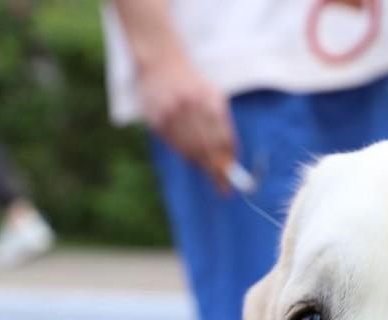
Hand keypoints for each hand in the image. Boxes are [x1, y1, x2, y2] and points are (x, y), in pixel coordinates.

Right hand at [138, 55, 235, 191]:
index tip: (231, 179)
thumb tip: (230, 158)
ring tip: (210, 172)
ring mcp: (171, 114)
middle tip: (223, 188)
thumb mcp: (213, 97)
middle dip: (216, 171)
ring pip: (189, 150)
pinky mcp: (156, 120)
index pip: (222, 139)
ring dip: (201, 165)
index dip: (227, 162)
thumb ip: (223, 125)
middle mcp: (189, 107)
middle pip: (206, 148)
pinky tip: (193, 159)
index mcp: (208, 100)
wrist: (161, 64)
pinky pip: (174, 146)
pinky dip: (186, 156)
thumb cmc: (193, 85)